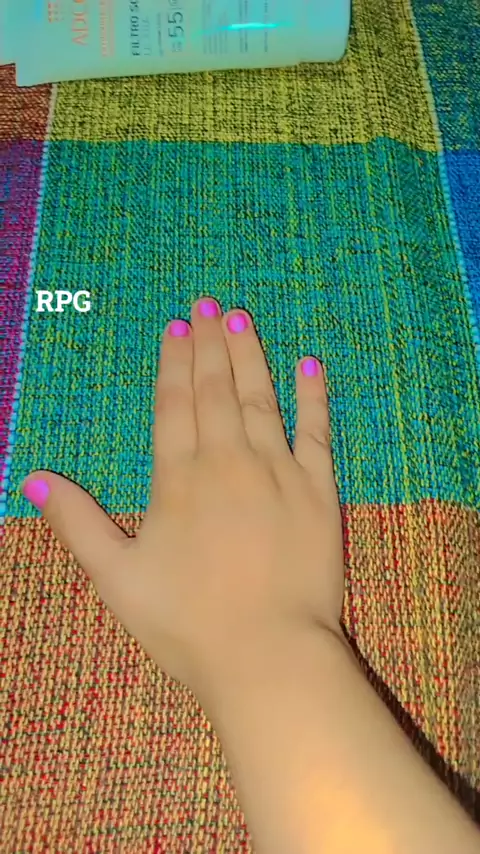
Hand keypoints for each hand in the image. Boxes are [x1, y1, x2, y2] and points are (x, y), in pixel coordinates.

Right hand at [21, 298, 345, 693]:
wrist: (269, 657)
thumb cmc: (187, 624)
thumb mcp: (117, 577)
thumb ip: (76, 522)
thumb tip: (30, 479)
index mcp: (180, 478)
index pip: (175, 405)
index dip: (174, 363)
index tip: (176, 330)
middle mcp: (229, 461)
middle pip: (217, 389)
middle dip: (210, 344)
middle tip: (207, 304)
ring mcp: (278, 473)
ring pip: (262, 398)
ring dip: (250, 355)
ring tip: (241, 318)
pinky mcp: (319, 492)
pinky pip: (317, 432)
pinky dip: (314, 397)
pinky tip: (310, 365)